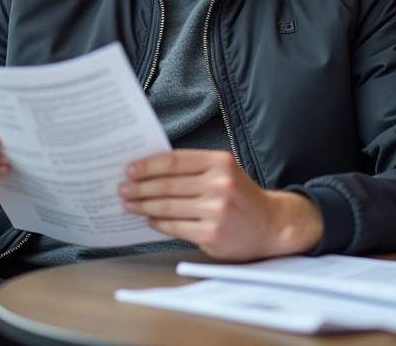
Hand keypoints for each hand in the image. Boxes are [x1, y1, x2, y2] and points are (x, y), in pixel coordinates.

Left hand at [118, 150, 323, 260]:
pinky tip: (149, 219)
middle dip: (139, 187)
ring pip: (167, 206)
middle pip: (167, 184)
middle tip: (123, 188)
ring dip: (143, 205)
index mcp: (221, 162)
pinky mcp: (212, 234)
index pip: (174, 161)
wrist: (272, 225)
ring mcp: (216, 211)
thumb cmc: (241, 196)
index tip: (130, 169)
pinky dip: (158, 223)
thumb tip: (151, 171)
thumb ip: (194, 169)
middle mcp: (219, 184)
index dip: (148, 165)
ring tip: (129, 204)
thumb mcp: (224, 172)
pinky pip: (175, 227)